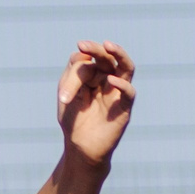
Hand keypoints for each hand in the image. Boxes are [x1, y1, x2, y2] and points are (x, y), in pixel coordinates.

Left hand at [56, 41, 135, 165]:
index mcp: (93, 76)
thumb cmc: (73, 121)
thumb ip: (72, 75)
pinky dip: (122, 84)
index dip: (76, 65)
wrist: (79, 148)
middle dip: (96, 49)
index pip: (87, 61)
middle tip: (83, 44)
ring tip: (108, 45)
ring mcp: (118, 92)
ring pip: (126, 67)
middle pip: (108, 58)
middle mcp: (108, 80)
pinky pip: (129, 92)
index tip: (65, 77)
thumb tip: (82, 56)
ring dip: (119, 54)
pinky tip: (111, 80)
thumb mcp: (66, 95)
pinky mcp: (124, 108)